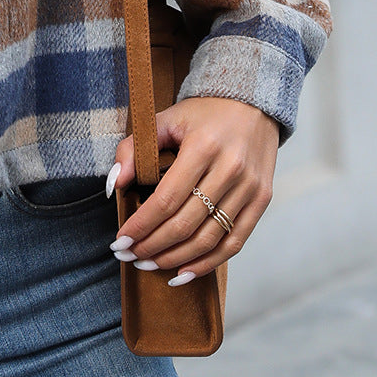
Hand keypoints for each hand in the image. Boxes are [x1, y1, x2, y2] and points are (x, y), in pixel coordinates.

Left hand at [106, 97, 278, 281]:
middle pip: (185, 224)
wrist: (253, 103)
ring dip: (175, 258)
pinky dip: (207, 263)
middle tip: (129, 256)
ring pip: (209, 238)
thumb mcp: (166, 120)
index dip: (141, 226)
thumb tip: (114, 185)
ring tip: (149, 265)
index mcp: (204, 146)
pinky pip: (234, 242)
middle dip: (152, 246)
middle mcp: (231, 169)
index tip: (120, 241)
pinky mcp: (262, 199)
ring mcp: (250, 187)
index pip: (166, 199)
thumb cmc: (202, 114)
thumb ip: (133, 148)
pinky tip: (183, 273)